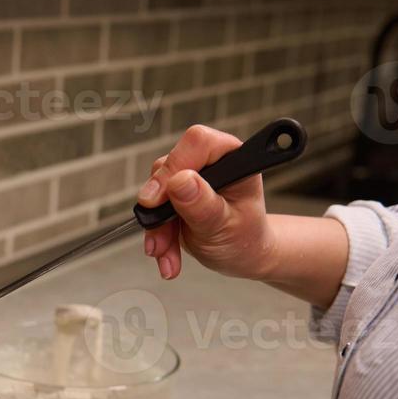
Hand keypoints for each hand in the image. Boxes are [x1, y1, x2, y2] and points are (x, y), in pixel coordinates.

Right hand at [137, 125, 277, 281]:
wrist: (241, 256)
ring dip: (156, 228)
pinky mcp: (174, 193)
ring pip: (156, 190)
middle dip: (160, 208)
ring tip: (166, 253)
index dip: (174, 166)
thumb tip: (180, 180)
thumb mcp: (225, 226)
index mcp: (232, 159)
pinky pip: (153, 207)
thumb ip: (203, 204)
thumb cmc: (245, 238)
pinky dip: (156, 233)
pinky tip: (166, 253)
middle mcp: (210, 162)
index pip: (197, 143)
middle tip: (160, 236)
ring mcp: (189, 177)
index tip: (158, 199)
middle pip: (169, 167)